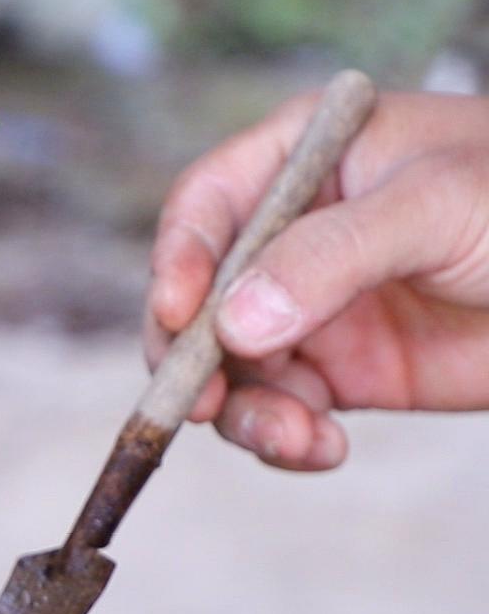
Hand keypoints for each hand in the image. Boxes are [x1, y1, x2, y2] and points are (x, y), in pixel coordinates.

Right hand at [147, 91, 488, 469]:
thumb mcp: (435, 205)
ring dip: (244, 412)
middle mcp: (290, 239)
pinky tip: (321, 449)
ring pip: (229, 368)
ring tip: (294, 436)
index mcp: (301, 164)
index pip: (206, 206)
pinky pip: (278, 412)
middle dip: (192, 357)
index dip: (178, 260)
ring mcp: (309, 310)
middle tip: (204, 404)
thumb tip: (235, 324)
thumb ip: (330, 256)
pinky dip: (284, 439)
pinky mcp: (339, 374)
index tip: (179, 316)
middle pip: (198, 299)